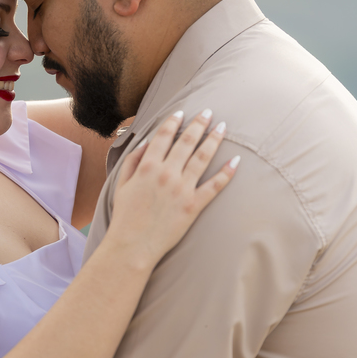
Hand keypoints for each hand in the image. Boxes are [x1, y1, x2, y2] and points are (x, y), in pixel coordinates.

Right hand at [107, 109, 237, 267]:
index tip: (181, 112)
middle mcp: (166, 173)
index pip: (163, 136)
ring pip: (202, 157)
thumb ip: (133, 161)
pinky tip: (235, 161)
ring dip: (214, 139)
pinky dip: (226, 173)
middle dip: (198, 124)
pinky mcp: (194, 206)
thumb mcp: (121, 184)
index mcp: (147, 166)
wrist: (133, 245)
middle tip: (208, 112)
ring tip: (222, 127)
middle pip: (186, 142)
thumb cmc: (125, 216)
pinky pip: (214, 186)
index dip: (173, 122)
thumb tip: (147, 143)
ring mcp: (182, 189)